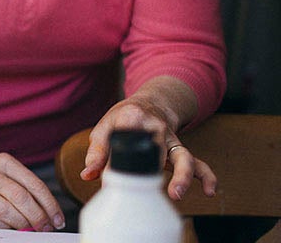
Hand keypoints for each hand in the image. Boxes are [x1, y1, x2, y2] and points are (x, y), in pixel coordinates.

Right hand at [0, 149, 63, 230]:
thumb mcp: (2, 167)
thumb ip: (21, 184)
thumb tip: (46, 212)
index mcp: (3, 162)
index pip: (34, 184)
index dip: (49, 204)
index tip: (58, 219)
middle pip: (20, 198)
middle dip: (38, 217)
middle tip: (46, 227)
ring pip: (5, 211)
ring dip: (22, 224)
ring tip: (31, 229)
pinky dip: (5, 227)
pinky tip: (12, 228)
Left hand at [80, 96, 217, 199]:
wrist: (149, 104)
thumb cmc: (123, 119)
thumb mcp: (105, 128)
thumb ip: (96, 152)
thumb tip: (88, 175)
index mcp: (132, 118)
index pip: (124, 137)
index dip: (115, 159)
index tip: (107, 177)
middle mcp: (156, 127)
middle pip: (156, 151)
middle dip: (148, 173)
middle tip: (139, 191)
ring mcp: (171, 139)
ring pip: (183, 156)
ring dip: (182, 175)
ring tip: (176, 194)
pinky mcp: (180, 149)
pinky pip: (198, 162)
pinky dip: (206, 176)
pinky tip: (210, 191)